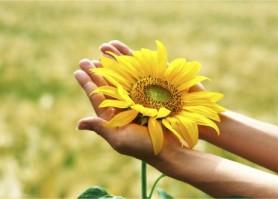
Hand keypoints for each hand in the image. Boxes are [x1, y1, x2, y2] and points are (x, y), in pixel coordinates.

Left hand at [74, 40, 179, 160]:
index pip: (98, 97)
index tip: (78, 72)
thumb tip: (78, 124)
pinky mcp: (156, 91)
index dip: (88, 84)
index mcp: (115, 116)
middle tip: (85, 60)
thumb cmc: (145, 147)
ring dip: (113, 63)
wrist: (173, 147)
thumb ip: (101, 128)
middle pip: (109, 85)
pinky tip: (125, 54)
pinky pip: (142, 74)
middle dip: (97, 72)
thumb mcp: (120, 139)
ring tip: (102, 49)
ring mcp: (141, 97)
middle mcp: (126, 105)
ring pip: (124, 76)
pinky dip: (133, 63)